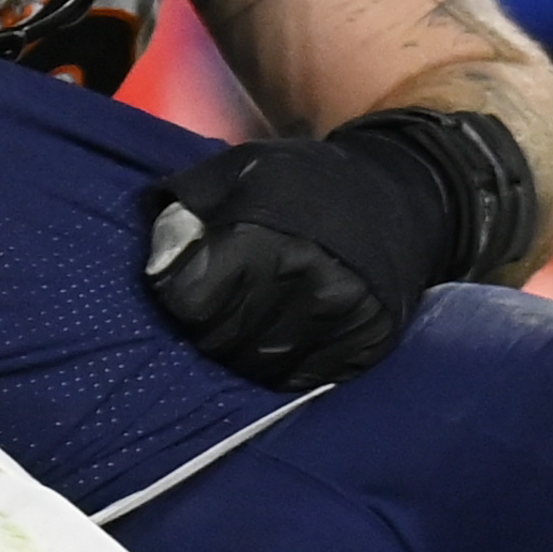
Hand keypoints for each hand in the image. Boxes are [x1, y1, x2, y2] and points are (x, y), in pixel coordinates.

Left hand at [144, 123, 459, 390]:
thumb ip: (185, 214)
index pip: (189, 303)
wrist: (396, 195)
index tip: (188, 284)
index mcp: (261, 238)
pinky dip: (286, 365)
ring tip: (251, 322)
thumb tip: (155, 266)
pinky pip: (304, 378)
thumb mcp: (234, 173)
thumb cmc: (299, 184)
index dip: (180, 296)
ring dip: (244, 352)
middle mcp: (303, 281)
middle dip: (208, 328)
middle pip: (220, 340)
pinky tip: (286, 336)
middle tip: (220, 307)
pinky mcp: (368, 341)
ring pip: (259, 368)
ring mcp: (340, 315)